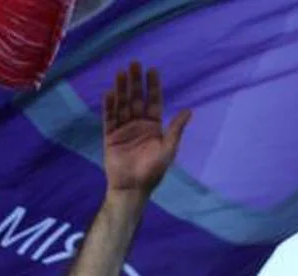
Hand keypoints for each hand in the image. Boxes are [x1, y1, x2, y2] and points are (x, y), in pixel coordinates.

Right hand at [102, 62, 190, 196]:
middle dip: (135, 82)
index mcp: (153, 127)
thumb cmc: (153, 171)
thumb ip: (175, 130)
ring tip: (120, 73)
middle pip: (136, 99)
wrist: (132, 188)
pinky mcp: (111, 138)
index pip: (153, 101)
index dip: (152, 86)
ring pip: (122, 105)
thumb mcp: (168, 150)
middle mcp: (138, 125)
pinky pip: (109, 119)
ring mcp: (123, 130)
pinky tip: (109, 94)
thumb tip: (188, 110)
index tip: (151, 70)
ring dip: (121, 90)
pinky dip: (109, 107)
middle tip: (134, 64)